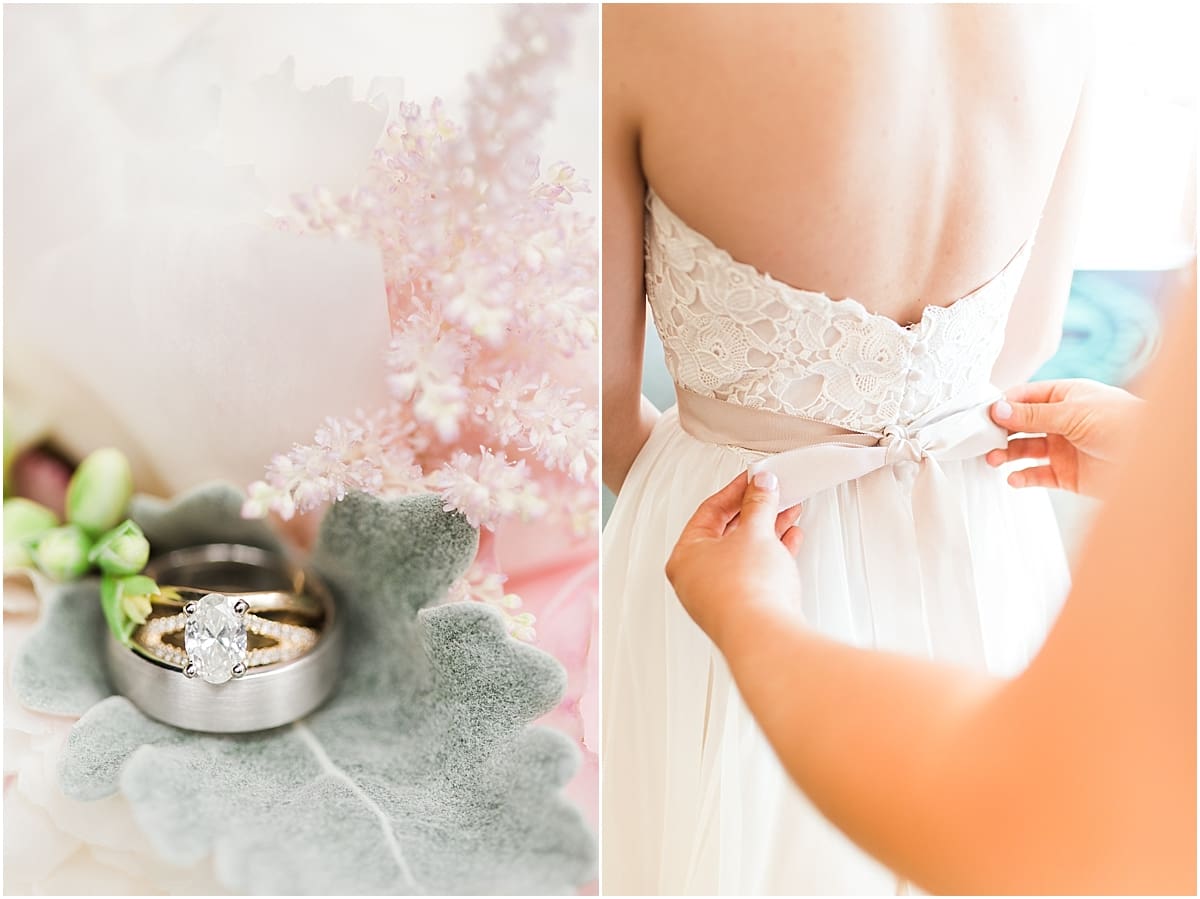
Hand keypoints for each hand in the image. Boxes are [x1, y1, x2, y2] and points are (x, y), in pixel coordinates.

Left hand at [665, 470, 803, 649]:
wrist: (765, 637)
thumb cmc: (745, 589)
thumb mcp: (754, 532)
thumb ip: (758, 504)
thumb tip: (760, 485)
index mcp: (685, 556)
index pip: (709, 512)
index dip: (736, 490)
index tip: (755, 478)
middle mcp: (697, 578)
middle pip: (727, 532)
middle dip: (755, 510)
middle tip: (773, 492)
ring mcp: (720, 596)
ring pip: (744, 553)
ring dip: (768, 530)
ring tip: (788, 510)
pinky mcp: (744, 609)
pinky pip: (757, 572)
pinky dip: (773, 553)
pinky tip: (790, 538)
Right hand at [986, 378, 1143, 497]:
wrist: (1154, 461)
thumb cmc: (1123, 424)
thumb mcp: (1074, 413)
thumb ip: (1033, 414)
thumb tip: (997, 409)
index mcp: (1066, 397)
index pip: (1025, 397)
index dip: (1003, 405)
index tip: (982, 414)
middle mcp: (1062, 421)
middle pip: (1021, 424)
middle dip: (1000, 431)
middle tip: (981, 439)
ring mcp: (1064, 448)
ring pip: (1025, 449)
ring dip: (1007, 454)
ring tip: (993, 460)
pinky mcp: (1067, 474)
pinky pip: (1038, 475)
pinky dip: (1023, 477)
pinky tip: (1014, 478)